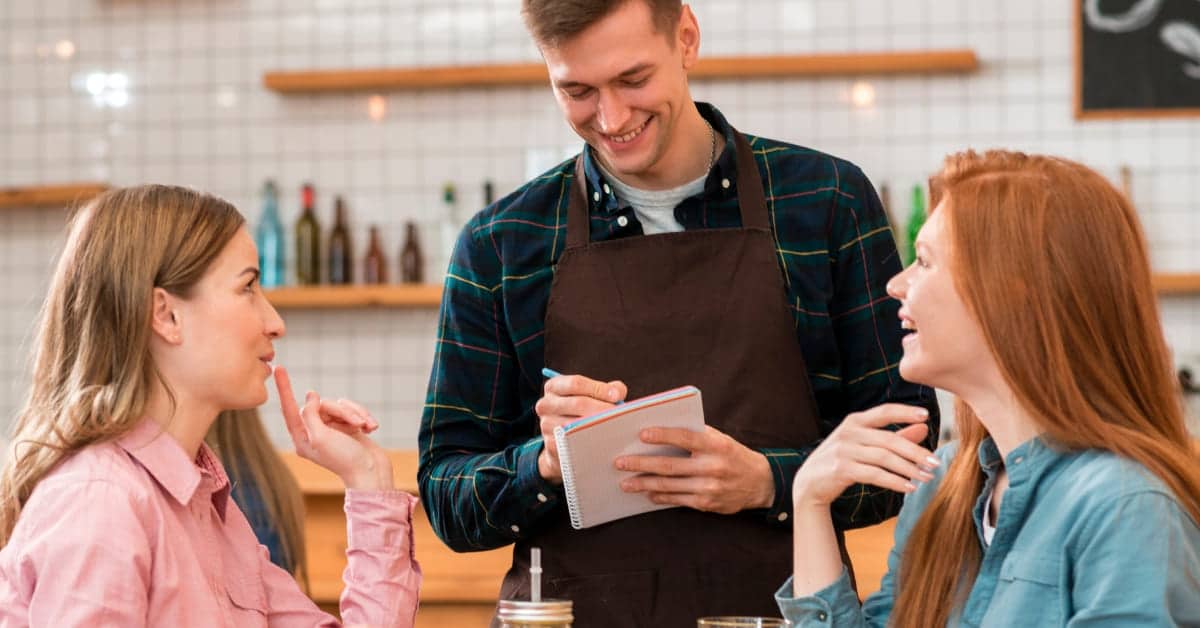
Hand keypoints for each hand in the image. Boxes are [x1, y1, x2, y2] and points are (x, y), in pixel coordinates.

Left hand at [274, 365, 393, 490]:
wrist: (371, 473)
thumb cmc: (344, 459)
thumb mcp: (321, 436)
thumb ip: (310, 414)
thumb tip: (310, 396)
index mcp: (302, 437)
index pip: (289, 408)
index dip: (284, 388)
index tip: (279, 369)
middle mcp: (315, 432)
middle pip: (323, 405)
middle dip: (343, 411)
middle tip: (357, 424)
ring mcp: (332, 429)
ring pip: (340, 406)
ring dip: (356, 414)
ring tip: (366, 427)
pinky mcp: (349, 427)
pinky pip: (353, 410)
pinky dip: (364, 416)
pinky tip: (371, 428)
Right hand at [534, 373, 626, 482]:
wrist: (564, 443)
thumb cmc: (582, 413)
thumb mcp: (592, 396)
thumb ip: (608, 389)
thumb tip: (618, 392)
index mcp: (554, 387)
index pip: (576, 383)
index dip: (598, 388)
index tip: (617, 396)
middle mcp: (545, 404)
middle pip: (577, 403)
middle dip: (602, 408)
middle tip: (620, 415)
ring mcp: (546, 425)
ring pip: (576, 424)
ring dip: (599, 426)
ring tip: (616, 427)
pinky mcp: (551, 445)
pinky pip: (574, 442)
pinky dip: (592, 442)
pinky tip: (605, 441)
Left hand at [614, 426, 773, 513]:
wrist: (759, 482)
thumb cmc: (733, 455)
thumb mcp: (720, 439)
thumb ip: (695, 435)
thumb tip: (661, 430)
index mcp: (715, 445)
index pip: (684, 437)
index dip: (662, 435)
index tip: (641, 434)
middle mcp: (712, 466)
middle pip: (670, 465)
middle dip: (641, 464)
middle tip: (620, 463)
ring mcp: (709, 487)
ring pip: (669, 486)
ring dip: (644, 484)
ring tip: (626, 482)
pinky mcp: (707, 503)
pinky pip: (677, 500)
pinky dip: (660, 497)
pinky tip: (647, 494)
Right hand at [792, 404, 936, 510]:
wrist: (809, 483)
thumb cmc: (841, 461)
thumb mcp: (864, 445)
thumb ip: (894, 436)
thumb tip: (923, 428)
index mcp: (855, 421)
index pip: (884, 411)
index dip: (905, 412)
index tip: (926, 415)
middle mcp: (849, 432)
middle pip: (889, 439)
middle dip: (915, 452)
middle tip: (936, 463)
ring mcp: (843, 450)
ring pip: (884, 458)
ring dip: (909, 469)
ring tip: (926, 478)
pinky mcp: (841, 469)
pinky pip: (875, 475)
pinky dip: (894, 481)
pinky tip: (909, 487)